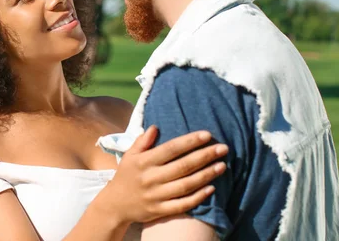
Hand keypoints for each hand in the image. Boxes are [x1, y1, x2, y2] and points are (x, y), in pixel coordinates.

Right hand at [98, 126, 227, 224]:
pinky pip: (183, 204)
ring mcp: (156, 195)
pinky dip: (198, 197)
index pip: (171, 148)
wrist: (115, 204)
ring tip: (222, 166)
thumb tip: (156, 127)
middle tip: (223, 148)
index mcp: (144, 161)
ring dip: (206, 175)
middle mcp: (151, 178)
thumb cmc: (126, 175)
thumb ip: (142, 141)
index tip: (207, 134)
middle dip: (205, 156)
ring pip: (186, 185)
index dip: (190, 141)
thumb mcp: (129, 155)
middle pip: (183, 166)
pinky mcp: (160, 210)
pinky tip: (211, 188)